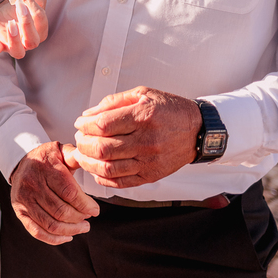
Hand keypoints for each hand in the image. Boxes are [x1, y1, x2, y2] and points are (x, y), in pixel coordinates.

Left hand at [0, 0, 47, 58]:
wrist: (0, 15)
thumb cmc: (17, 9)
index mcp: (39, 31)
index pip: (41, 19)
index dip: (32, 4)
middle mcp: (28, 42)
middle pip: (33, 40)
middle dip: (27, 22)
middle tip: (19, 6)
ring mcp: (12, 46)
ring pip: (18, 52)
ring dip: (14, 38)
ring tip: (10, 23)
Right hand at [8, 141, 99, 243]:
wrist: (22, 162)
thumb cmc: (47, 159)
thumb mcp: (60, 150)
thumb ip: (75, 155)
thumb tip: (89, 160)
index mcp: (44, 169)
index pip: (68, 192)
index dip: (85, 205)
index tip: (95, 210)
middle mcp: (31, 185)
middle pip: (60, 211)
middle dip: (80, 218)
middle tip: (89, 218)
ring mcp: (24, 200)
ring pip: (51, 224)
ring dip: (71, 230)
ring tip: (82, 227)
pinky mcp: (20, 212)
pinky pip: (37, 232)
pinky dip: (54, 239)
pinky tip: (67, 236)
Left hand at [71, 86, 201, 188]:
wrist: (198, 131)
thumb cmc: (170, 110)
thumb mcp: (142, 94)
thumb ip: (113, 102)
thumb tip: (89, 115)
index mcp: (143, 117)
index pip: (103, 125)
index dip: (85, 125)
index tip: (80, 123)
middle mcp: (146, 140)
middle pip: (102, 148)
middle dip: (83, 144)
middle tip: (79, 139)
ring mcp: (149, 160)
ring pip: (108, 168)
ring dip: (88, 163)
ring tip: (83, 154)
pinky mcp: (151, 175)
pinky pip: (121, 182)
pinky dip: (103, 178)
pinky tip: (97, 169)